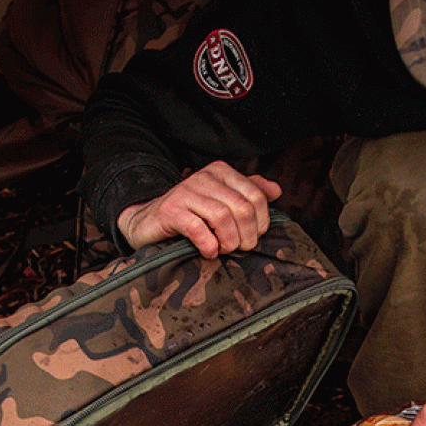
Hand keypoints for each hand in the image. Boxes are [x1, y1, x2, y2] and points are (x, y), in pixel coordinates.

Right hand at [117, 161, 281, 256]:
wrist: (148, 223)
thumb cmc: (191, 216)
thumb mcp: (222, 201)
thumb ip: (249, 193)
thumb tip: (277, 191)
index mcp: (221, 172)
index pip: (256, 196)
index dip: (261, 223)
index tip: (252, 237)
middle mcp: (204, 177)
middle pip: (242, 208)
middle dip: (247, 235)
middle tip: (240, 248)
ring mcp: (186, 192)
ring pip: (223, 217)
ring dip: (228, 242)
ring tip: (224, 250)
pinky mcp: (171, 211)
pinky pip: (198, 229)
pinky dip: (208, 245)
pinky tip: (208, 252)